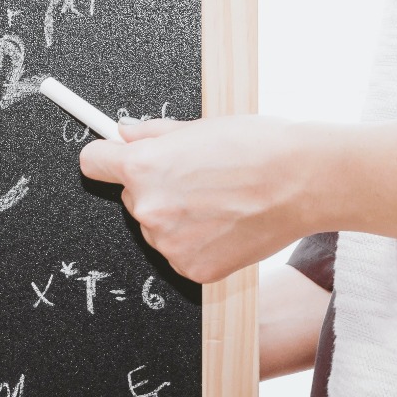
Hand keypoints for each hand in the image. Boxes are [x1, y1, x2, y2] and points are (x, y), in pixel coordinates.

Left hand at [78, 116, 310, 283]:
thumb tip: (124, 134)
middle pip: (131, 199)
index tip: (113, 160)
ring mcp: (168, 244)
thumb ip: (152, 135)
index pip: (92, 164)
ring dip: (177, 219)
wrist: (304, 182)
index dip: (106, 159)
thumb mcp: (199, 127)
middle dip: (156, 189)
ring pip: (157, 228)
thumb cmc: (259, 147)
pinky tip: (227, 225)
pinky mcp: (192, 269)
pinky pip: (181, 253)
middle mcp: (148, 208)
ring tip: (220, 202)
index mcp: (142, 168)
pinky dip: (198, 243)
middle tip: (198, 179)